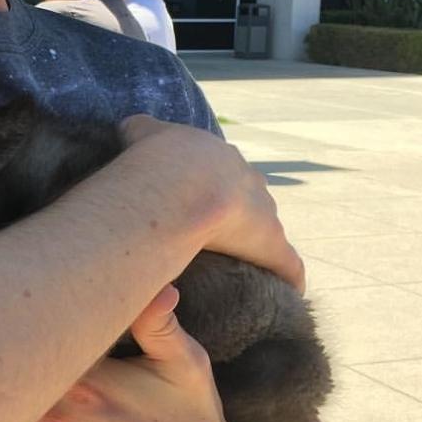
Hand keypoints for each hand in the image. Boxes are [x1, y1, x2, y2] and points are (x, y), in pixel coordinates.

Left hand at [10, 287, 270, 421]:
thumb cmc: (192, 415)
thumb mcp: (185, 364)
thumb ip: (161, 323)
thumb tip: (160, 286)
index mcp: (91, 386)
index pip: (38, 343)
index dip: (30, 318)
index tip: (27, 295)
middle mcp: (64, 421)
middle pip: (13, 374)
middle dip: (8, 346)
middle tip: (7, 317)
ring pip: (5, 409)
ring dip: (5, 382)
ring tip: (5, 350)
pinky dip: (7, 417)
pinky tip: (13, 393)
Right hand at [119, 116, 303, 291]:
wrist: (179, 183)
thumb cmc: (157, 159)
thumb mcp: (140, 131)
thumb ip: (141, 130)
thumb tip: (134, 130)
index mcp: (221, 156)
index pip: (221, 170)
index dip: (207, 186)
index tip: (192, 202)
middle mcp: (249, 180)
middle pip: (248, 197)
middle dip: (236, 213)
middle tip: (209, 234)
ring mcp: (265, 214)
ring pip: (267, 229)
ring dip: (254, 243)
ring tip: (232, 263)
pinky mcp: (274, 247)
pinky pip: (288, 265)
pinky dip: (286, 277)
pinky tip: (280, 291)